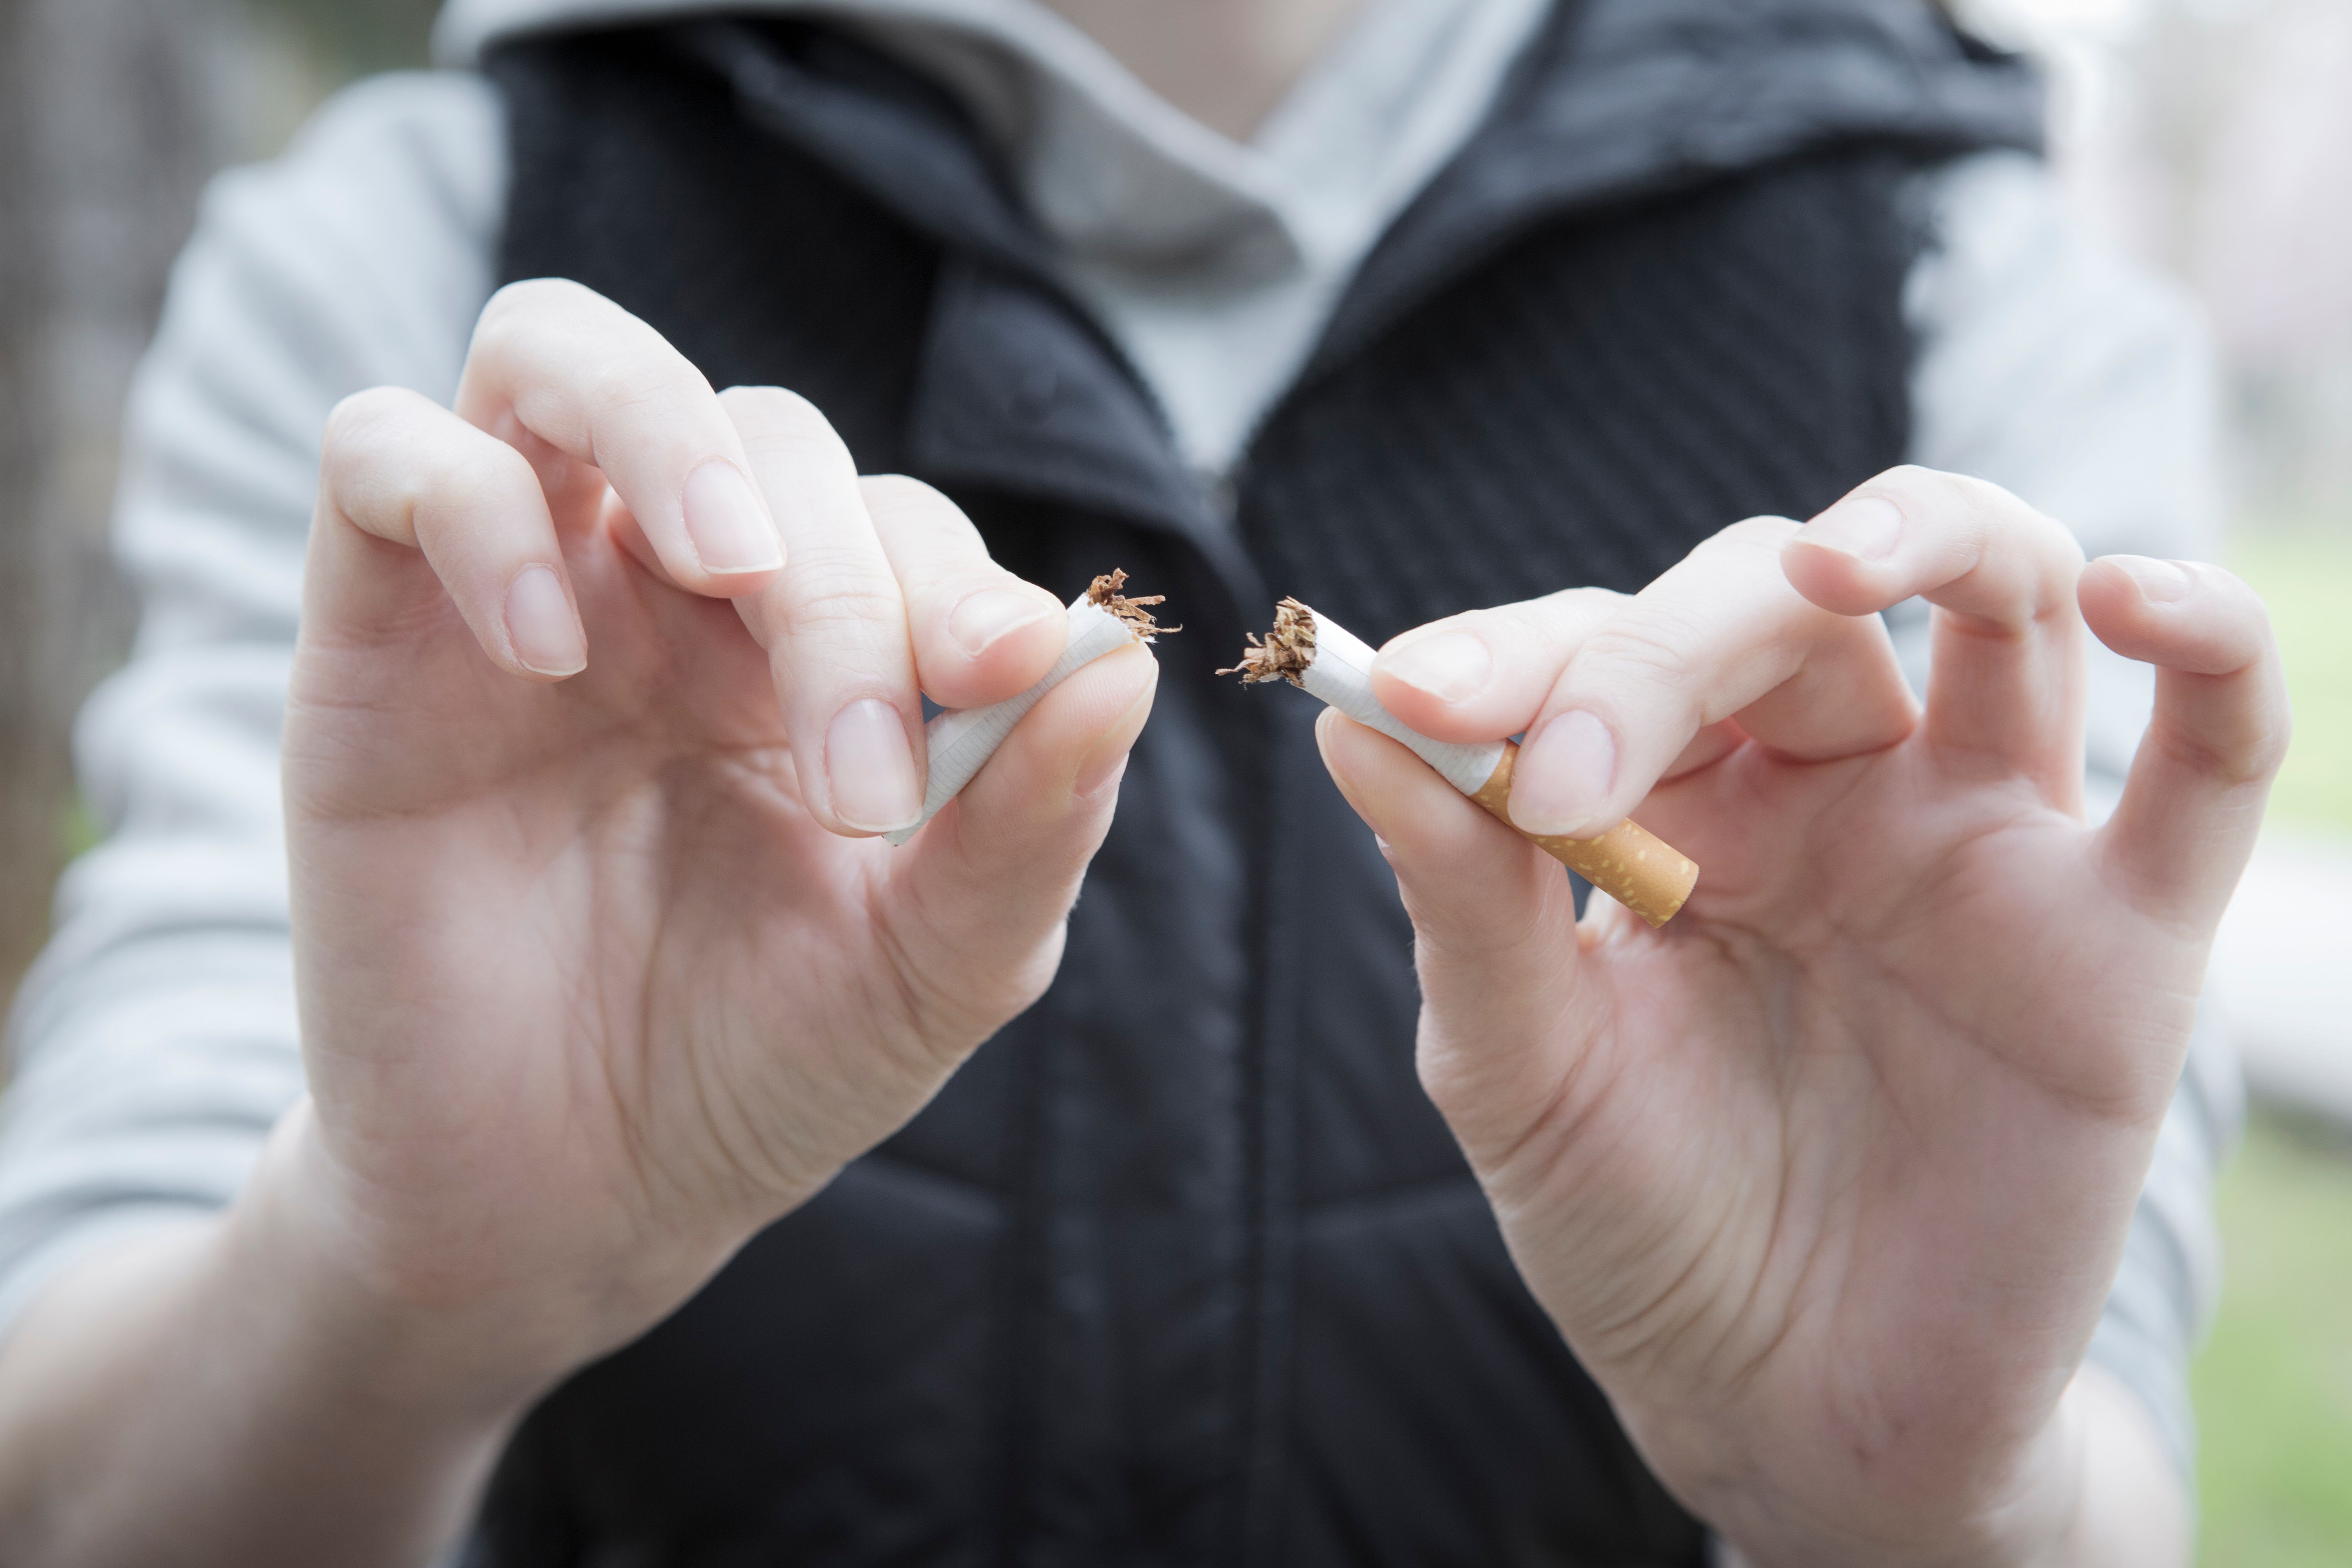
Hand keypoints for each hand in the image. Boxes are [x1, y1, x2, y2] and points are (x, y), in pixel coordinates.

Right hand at [277, 280, 1156, 1407]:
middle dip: (840, 586)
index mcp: (818, 654)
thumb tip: (1127, 660)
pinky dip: (472, 506)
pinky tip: (545, 653)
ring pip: (564, 352)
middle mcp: (673, 594)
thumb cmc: (759, 1071)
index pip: (900, 524)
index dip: (961, 581)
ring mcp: (524, 593)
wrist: (571, 1205)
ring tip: (730, 570)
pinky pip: (385, 456)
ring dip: (666, 429)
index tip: (1003, 676)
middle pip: (767, 439)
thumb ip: (1031, 818)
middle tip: (860, 777)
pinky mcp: (370, 631)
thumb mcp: (931, 965)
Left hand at [1316, 467, 2282, 1564]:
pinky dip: (2209, 648)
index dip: (1515, 655)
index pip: (1606, 648)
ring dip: (1929, 535)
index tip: (1413, 697)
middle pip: (1784, 605)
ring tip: (1839, 567)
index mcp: (1680, 800)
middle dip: (1668, 646)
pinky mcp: (2121, 938)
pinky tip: (2141, 599)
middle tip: (1563, 767)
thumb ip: (1462, 898)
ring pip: (2002, 598)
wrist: (1780, 1408)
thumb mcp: (1521, 1070)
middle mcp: (1835, 788)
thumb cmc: (1638, 1228)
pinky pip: (2214, 758)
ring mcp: (1984, 843)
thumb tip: (1353, 723)